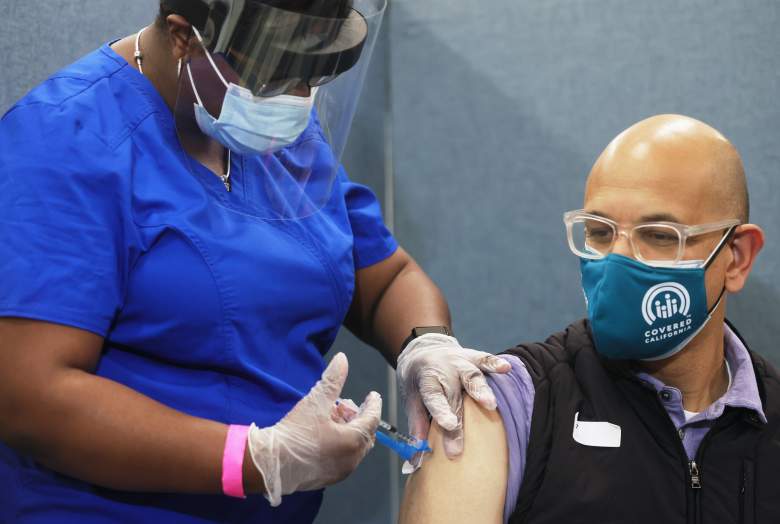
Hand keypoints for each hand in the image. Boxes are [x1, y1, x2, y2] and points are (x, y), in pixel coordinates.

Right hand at [247, 353, 381, 506]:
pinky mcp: (329, 478)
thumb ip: (332, 379)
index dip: (373, 405)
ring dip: (348, 430)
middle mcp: (352, 460)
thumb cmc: (295, 432)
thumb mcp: (315, 402)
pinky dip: (341, 444)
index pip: (372, 420)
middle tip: (343, 406)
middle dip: (358, 418)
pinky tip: (324, 434)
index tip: (372, 395)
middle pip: (365, 434)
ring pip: (355, 447)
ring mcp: (341, 471)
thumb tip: (342, 359)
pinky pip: (344, 458)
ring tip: (330, 417)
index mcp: (353, 441)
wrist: (271, 463)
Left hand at [396, 334, 509, 461]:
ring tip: (491, 404)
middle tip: (462, 443)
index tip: (448, 425)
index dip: (441, 411)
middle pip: (454, 397)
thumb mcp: (410, 397)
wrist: (422, 347)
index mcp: (427, 380)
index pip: (433, 397)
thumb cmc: (418, 379)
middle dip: (460, 421)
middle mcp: (443, 370)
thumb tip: (419, 452)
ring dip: (481, 390)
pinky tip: (506, 368)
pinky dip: (495, 363)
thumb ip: (417, 422)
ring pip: (471, 376)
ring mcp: (459, 362)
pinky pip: (484, 359)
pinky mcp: (472, 357)